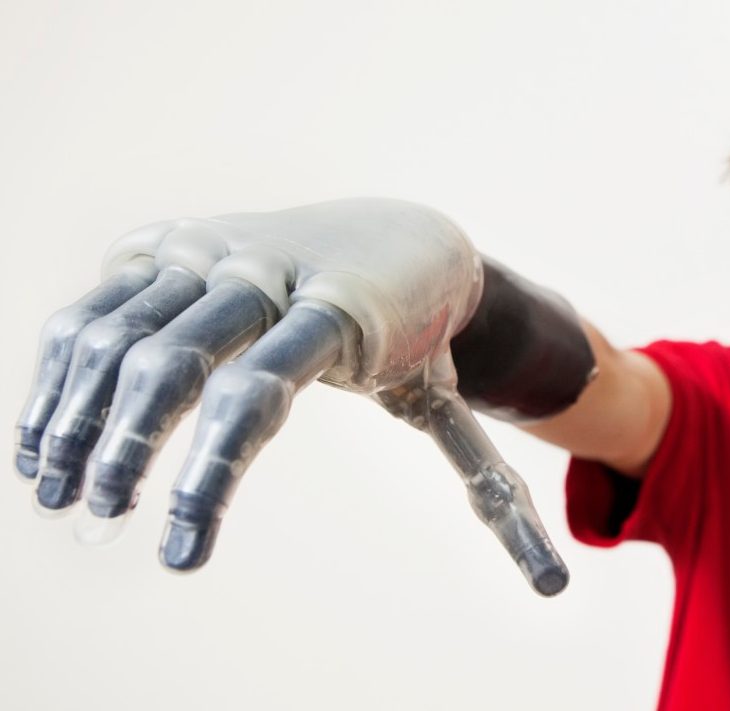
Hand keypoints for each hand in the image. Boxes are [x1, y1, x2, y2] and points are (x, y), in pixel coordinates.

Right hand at [14, 198, 568, 595]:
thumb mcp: (448, 408)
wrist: (408, 235)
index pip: (254, 396)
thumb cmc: (425, 342)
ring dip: (78, 413)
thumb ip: (491, 494)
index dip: (207, 477)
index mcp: (340, 314)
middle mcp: (268, 270)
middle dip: (126, 449)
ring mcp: (212, 247)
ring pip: (122, 327)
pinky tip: (47, 433)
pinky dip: (61, 366)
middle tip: (102, 520)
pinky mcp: (170, 241)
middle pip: (174, 359)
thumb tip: (558, 586)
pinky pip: (100, 301)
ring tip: (60, 493)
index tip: (181, 556)